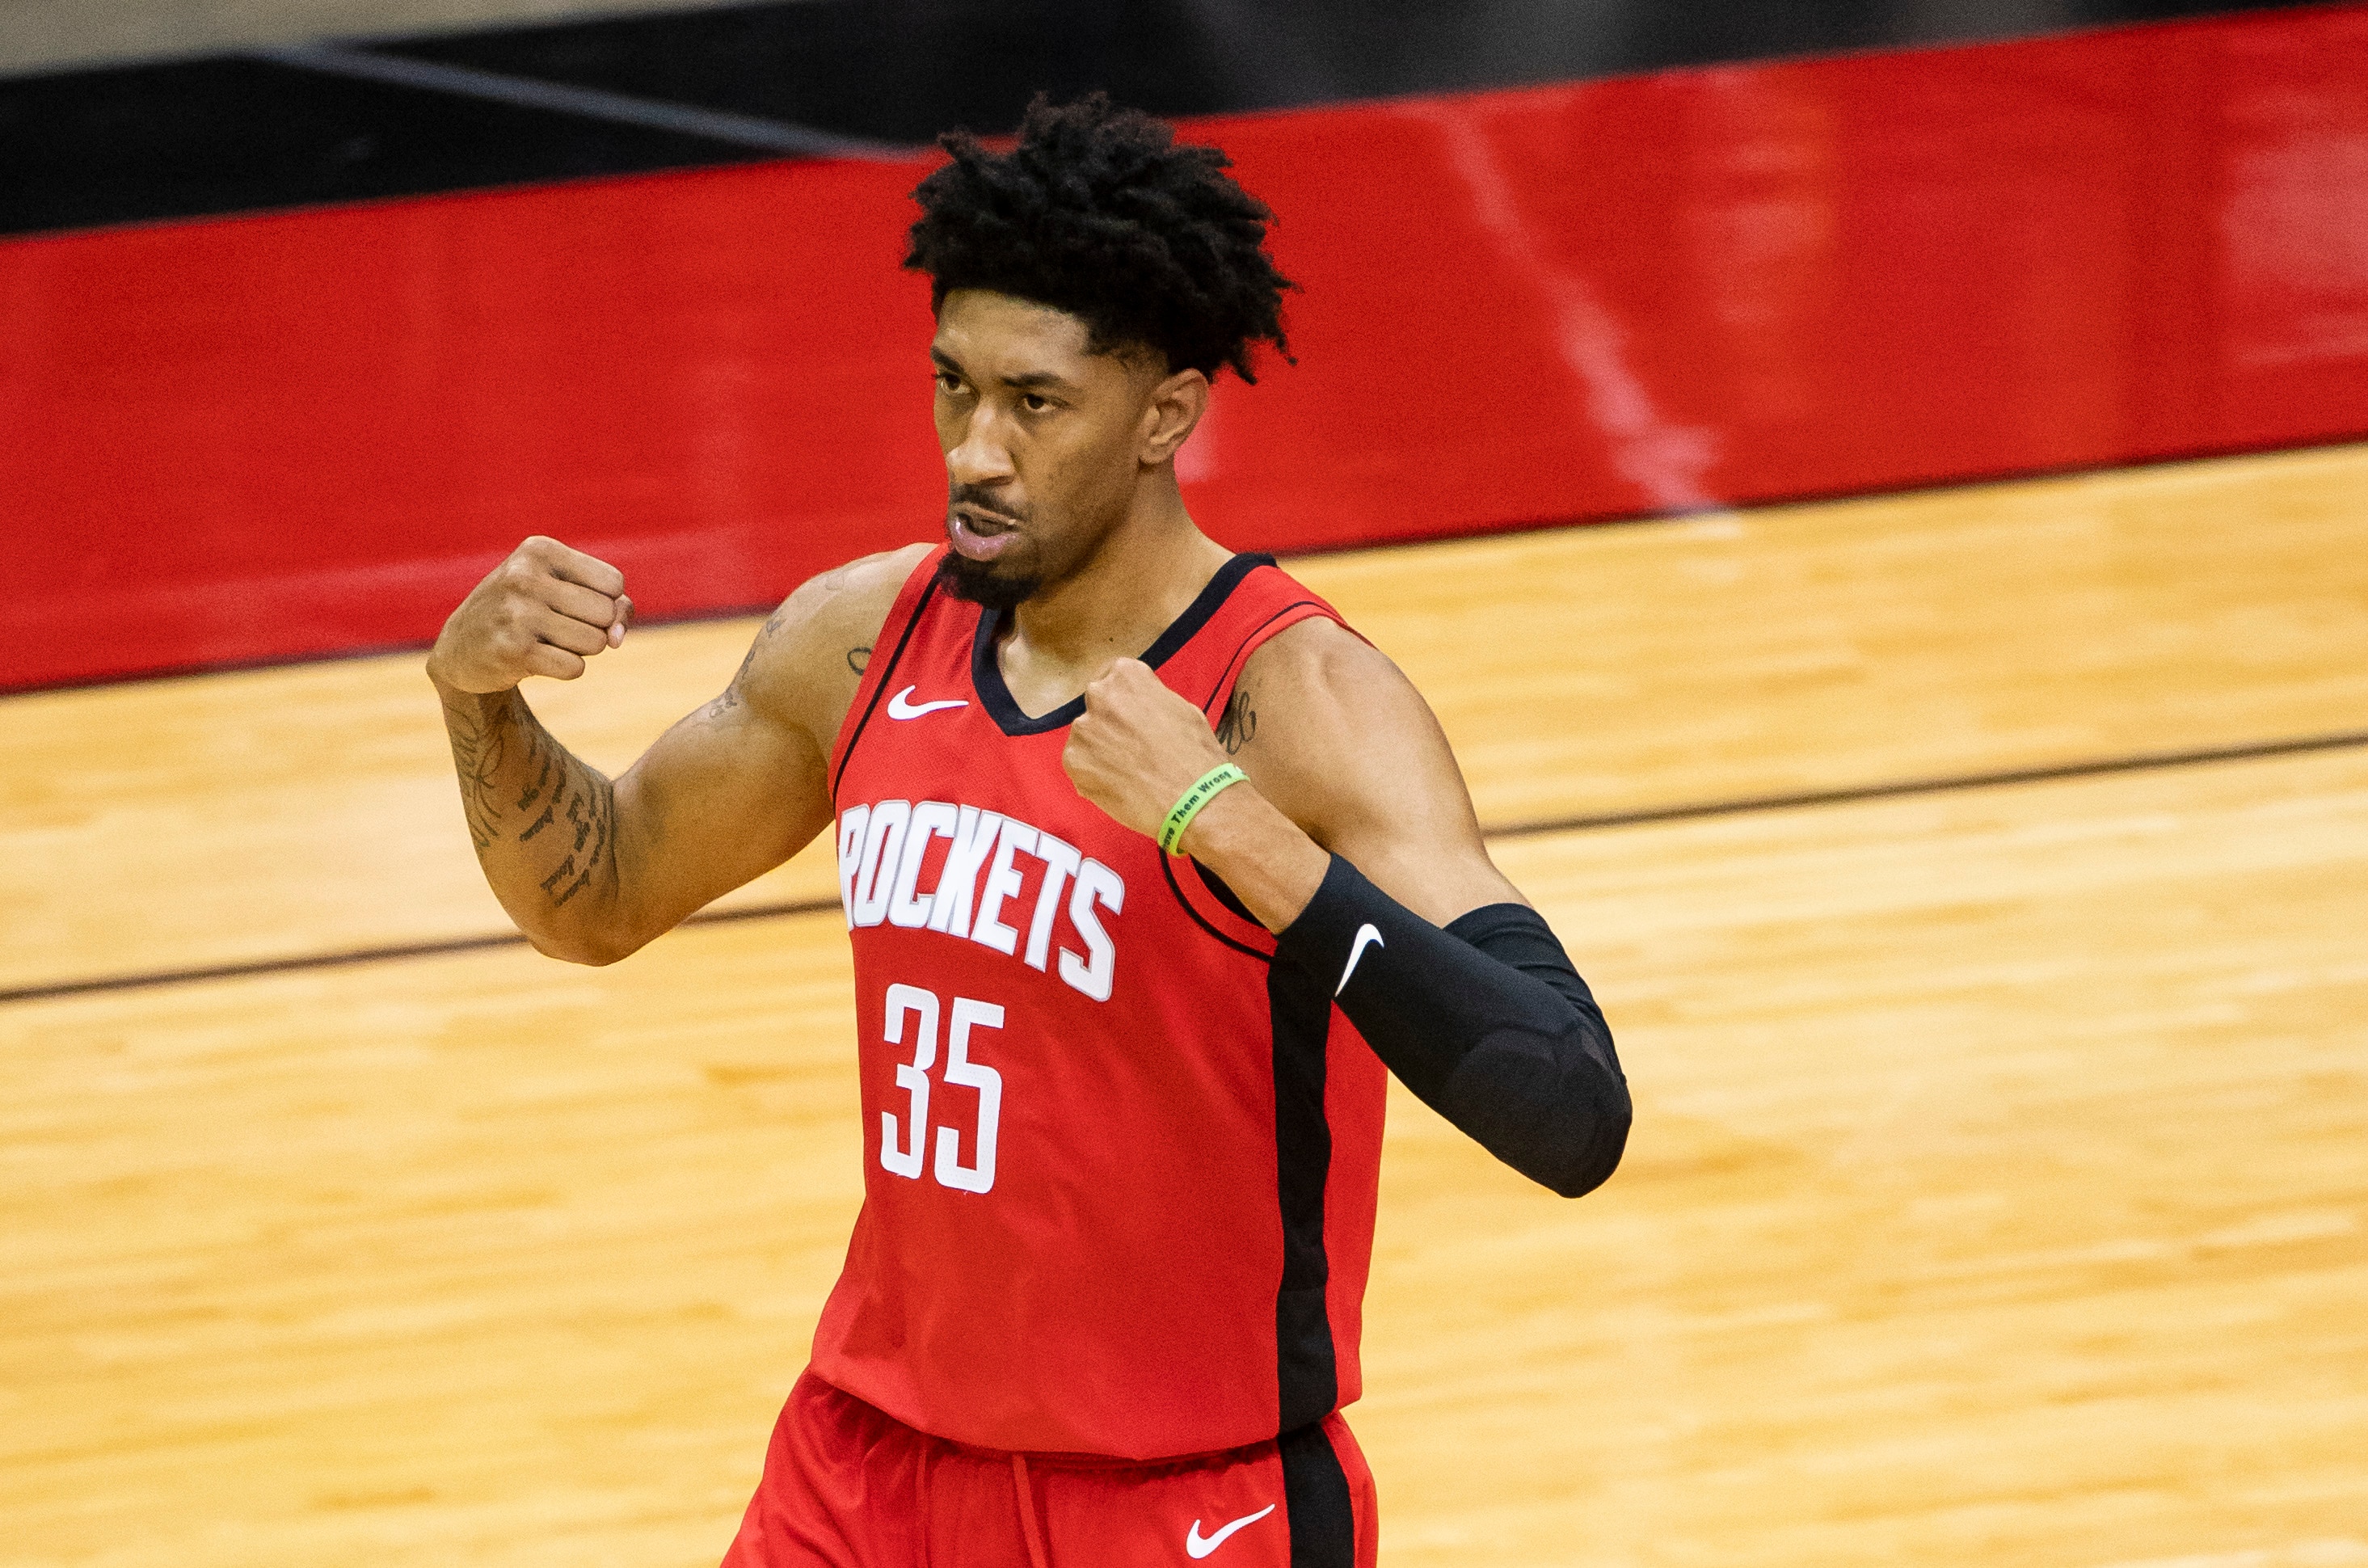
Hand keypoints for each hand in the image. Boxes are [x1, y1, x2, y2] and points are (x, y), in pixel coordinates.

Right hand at [426, 536, 633, 692]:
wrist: (461, 649)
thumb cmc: (525, 614)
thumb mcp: (563, 591)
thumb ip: (613, 605)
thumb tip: (619, 637)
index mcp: (539, 550)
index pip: (614, 582)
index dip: (607, 603)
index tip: (574, 605)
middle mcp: (524, 576)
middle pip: (607, 613)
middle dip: (594, 628)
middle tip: (556, 627)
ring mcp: (516, 613)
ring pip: (596, 642)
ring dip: (579, 650)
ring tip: (545, 641)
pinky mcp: (513, 651)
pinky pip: (575, 668)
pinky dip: (565, 669)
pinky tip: (535, 659)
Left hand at [1062, 658, 1229, 837]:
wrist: (1194, 798)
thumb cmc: (1196, 753)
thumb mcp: (1182, 709)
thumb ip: (1151, 700)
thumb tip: (1139, 708)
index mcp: (1126, 675)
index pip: (1114, 679)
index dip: (1124, 702)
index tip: (1133, 719)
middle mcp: (1099, 694)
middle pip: (1097, 707)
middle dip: (1110, 725)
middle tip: (1132, 749)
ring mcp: (1082, 728)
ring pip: (1087, 738)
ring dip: (1101, 751)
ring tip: (1128, 773)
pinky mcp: (1073, 761)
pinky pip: (1079, 765)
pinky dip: (1093, 776)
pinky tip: (1118, 786)